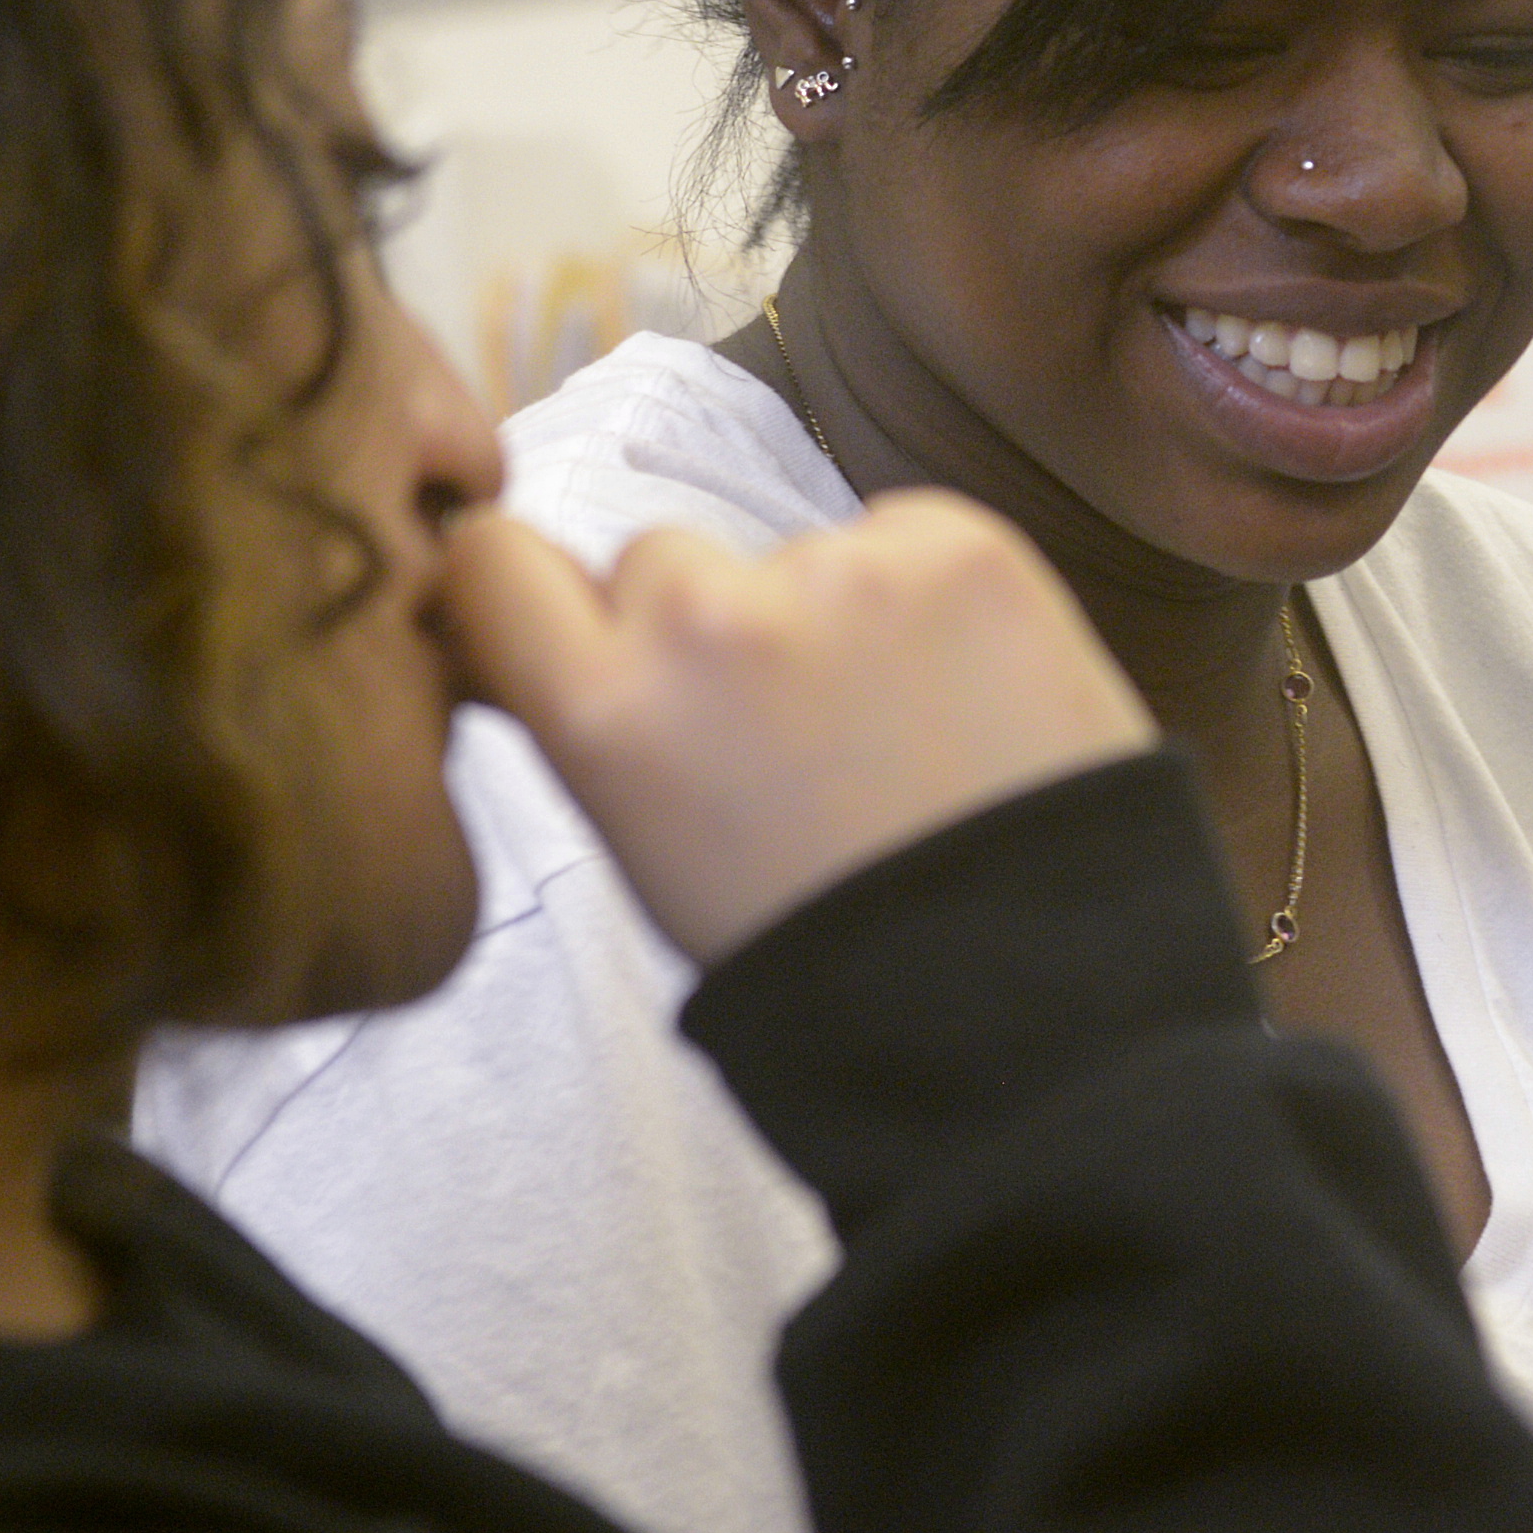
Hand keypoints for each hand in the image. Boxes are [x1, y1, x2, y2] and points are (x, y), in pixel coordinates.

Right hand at [439, 496, 1153, 964]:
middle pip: (659, 559)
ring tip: (904, 735)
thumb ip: (602, 727)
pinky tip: (967, 697)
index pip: (495, 563)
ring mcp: (839, 572)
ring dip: (828, 613)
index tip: (579, 622)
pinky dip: (928, 597)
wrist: (1037, 995)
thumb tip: (564, 636)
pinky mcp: (960, 547)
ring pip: (793, 552)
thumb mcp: (656, 859)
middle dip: (706, 626)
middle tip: (791, 735)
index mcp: (608, 712)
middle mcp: (705, 620)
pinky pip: (906, 537)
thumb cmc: (835, 948)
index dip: (530, 587)